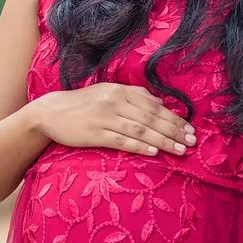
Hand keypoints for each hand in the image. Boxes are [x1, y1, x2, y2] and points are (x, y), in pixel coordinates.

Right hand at [33, 83, 196, 156]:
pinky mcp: (95, 134)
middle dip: (174, 131)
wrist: (50, 112)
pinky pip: (122, 140)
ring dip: (163, 141)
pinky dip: (140, 146)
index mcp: (120, 90)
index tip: (190, 129)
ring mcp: (104, 118)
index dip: (174, 118)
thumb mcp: (108, 93)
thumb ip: (134, 96)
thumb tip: (160, 103)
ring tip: (180, 150)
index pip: (154, 106)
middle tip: (191, 142)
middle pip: (151, 118)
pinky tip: (154, 152)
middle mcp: (114, 102)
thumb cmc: (82, 104)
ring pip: (140, 130)